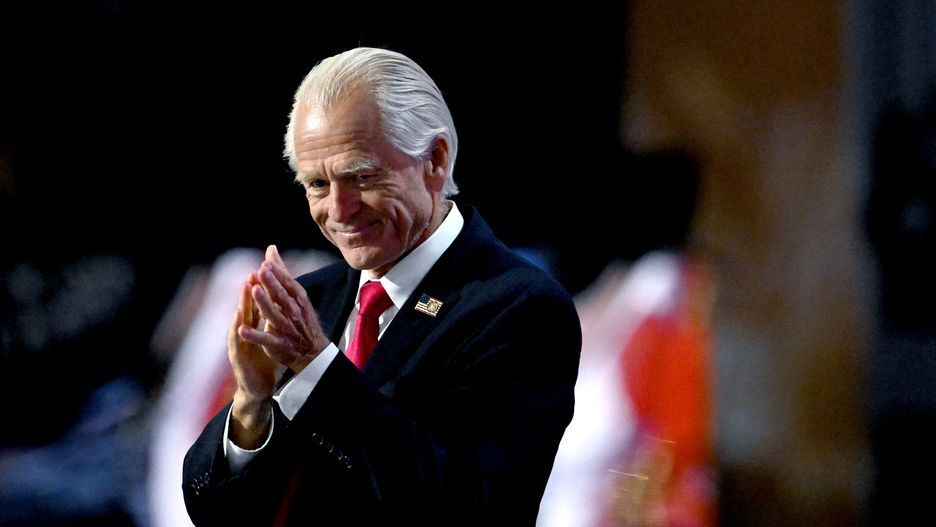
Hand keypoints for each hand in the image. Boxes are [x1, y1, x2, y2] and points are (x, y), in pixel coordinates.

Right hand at [227, 271, 275, 448]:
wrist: (257, 386)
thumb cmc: (261, 358)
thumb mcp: (265, 334)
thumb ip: (266, 315)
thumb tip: (271, 295)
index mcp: (251, 325)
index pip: (254, 303)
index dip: (258, 286)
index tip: (262, 268)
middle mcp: (242, 331)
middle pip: (245, 308)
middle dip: (247, 292)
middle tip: (251, 274)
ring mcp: (238, 344)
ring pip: (238, 322)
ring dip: (240, 307)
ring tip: (243, 292)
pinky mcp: (237, 359)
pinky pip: (237, 344)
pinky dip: (237, 332)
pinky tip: (238, 323)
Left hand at [238, 245, 329, 372]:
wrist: (313, 351)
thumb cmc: (300, 317)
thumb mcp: (294, 293)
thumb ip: (281, 272)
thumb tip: (270, 249)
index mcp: (298, 299)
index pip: (288, 284)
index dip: (278, 274)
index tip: (266, 263)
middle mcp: (293, 313)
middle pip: (282, 297)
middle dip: (272, 284)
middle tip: (261, 271)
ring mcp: (286, 329)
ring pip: (274, 315)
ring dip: (264, 304)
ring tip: (254, 292)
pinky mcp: (279, 345)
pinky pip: (266, 340)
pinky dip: (255, 335)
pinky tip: (241, 330)